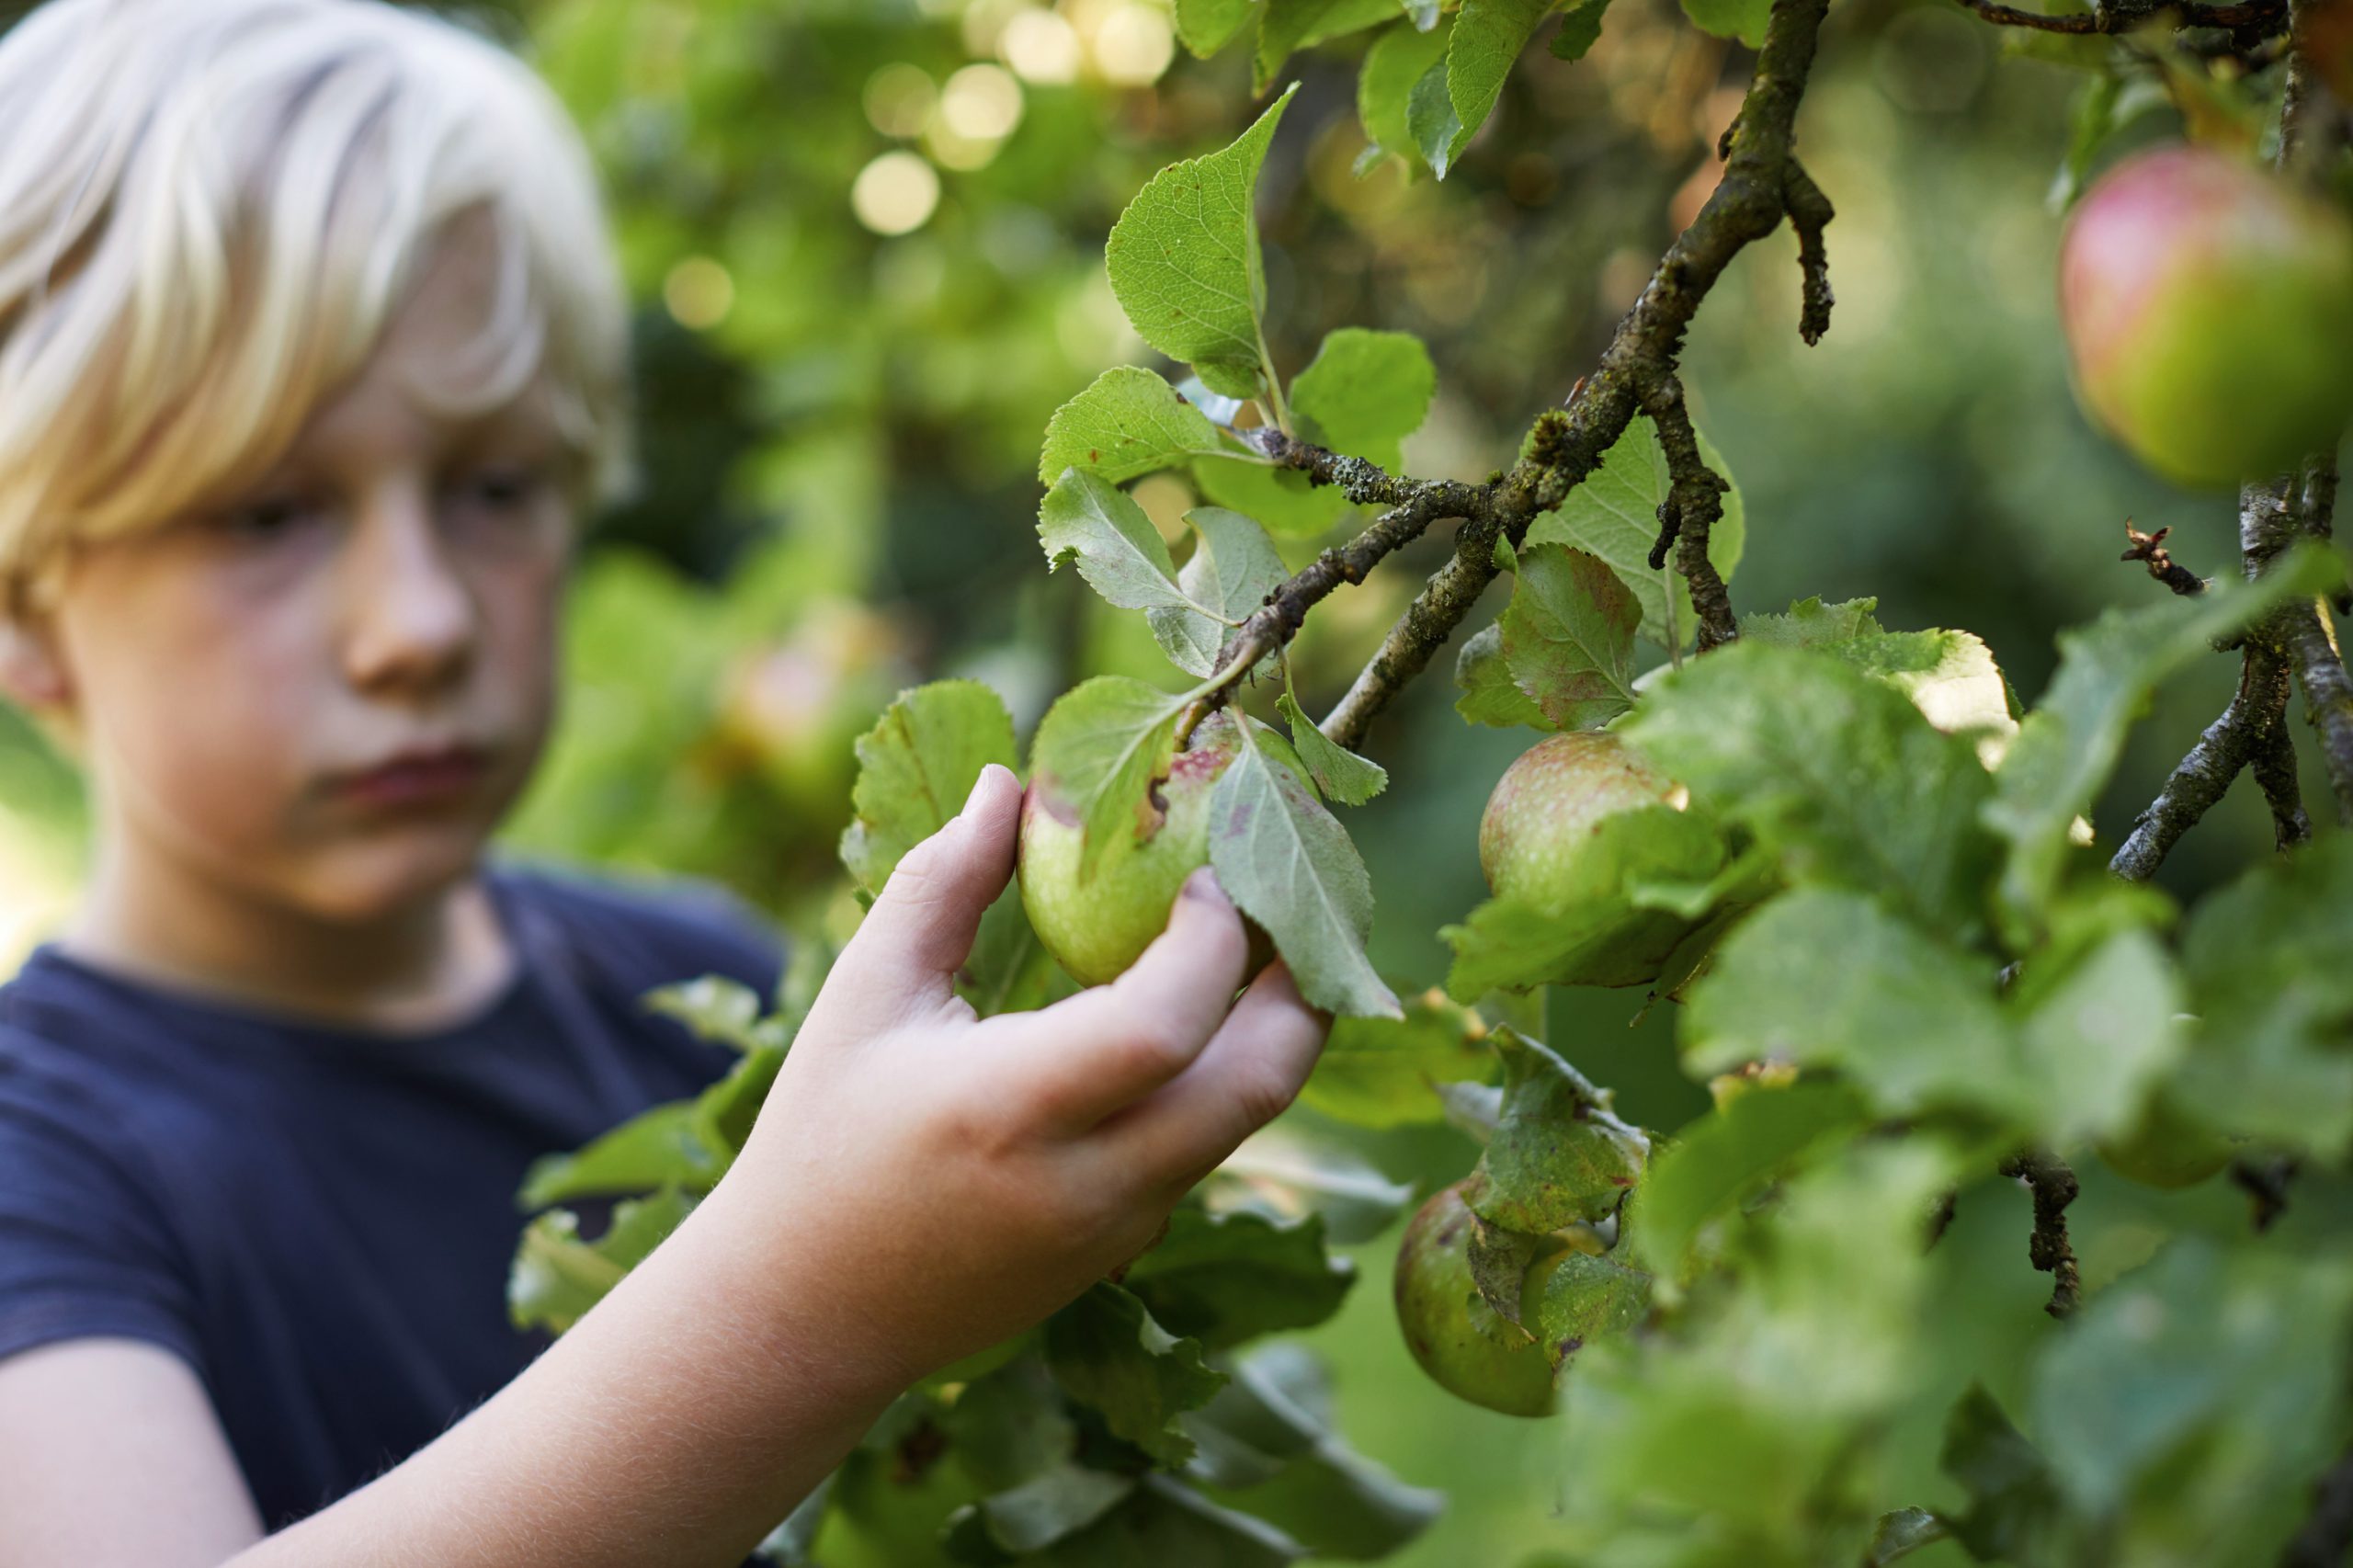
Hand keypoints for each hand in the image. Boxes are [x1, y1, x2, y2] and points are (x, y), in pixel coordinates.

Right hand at [727, 762, 1329, 1386]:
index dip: (1213, 939)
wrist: (808, 1313)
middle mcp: (1086, 1181)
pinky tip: (1201, 1017)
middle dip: (1301, 986)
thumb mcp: (866, 994)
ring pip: (1248, 1118)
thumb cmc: (822, 1136)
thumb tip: (1012, 782)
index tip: (1206, 875)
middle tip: (1289, 903)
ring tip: (1261, 946)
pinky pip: (1206, 1148)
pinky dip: (1222, 1076)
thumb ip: (944, 882)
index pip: (1166, 1024)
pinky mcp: (1127, 1248)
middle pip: (1260, 1084)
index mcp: (1012, 1109)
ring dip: (1274, 1029)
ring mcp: (1119, 1227)